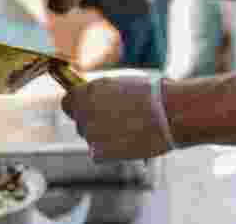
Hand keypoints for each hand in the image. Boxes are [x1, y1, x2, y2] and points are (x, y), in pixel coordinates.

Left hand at [62, 73, 176, 160]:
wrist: (167, 113)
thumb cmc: (151, 94)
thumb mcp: (121, 83)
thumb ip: (102, 92)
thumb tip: (94, 97)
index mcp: (88, 91)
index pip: (67, 102)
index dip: (77, 106)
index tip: (86, 109)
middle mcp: (84, 111)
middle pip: (79, 122)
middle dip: (92, 122)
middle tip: (114, 122)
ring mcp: (90, 133)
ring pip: (89, 138)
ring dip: (102, 137)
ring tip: (126, 131)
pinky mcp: (98, 152)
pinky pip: (98, 153)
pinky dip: (109, 152)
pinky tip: (126, 143)